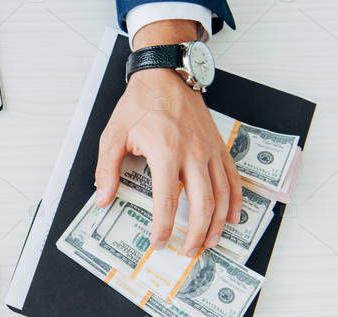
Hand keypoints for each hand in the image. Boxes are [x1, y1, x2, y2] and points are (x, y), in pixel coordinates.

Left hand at [94, 20, 241, 257]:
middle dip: (196, 233)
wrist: (165, 76)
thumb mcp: (113, 135)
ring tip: (209, 242)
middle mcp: (192, 155)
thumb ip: (106, 169)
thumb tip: (103, 199)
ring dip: (217, 223)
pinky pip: (232, 178)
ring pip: (222, 195)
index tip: (158, 241)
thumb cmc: (139, 105)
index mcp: (165, 153)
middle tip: (188, 251)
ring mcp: (209, 151)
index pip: (166, 201)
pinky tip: (231, 217)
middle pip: (202, 203)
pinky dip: (235, 201)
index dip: (163, 226)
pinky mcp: (218, 147)